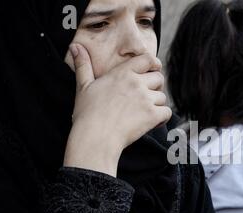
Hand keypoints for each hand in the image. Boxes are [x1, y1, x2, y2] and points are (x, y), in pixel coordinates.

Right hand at [64, 43, 171, 176]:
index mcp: (123, 73)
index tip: (153, 70)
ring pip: (163, 97)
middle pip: (159, 78)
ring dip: (157, 105)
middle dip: (156, 86)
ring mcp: (146, 99)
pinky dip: (162, 118)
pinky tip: (152, 122)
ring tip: (144, 113)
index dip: (154, 64)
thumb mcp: (83, 86)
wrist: (95, 136)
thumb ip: (83, 65)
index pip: (148, 59)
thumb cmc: (87, 114)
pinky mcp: (152, 115)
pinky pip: (167, 112)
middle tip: (147, 97)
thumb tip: (75, 46)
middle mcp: (137, 83)